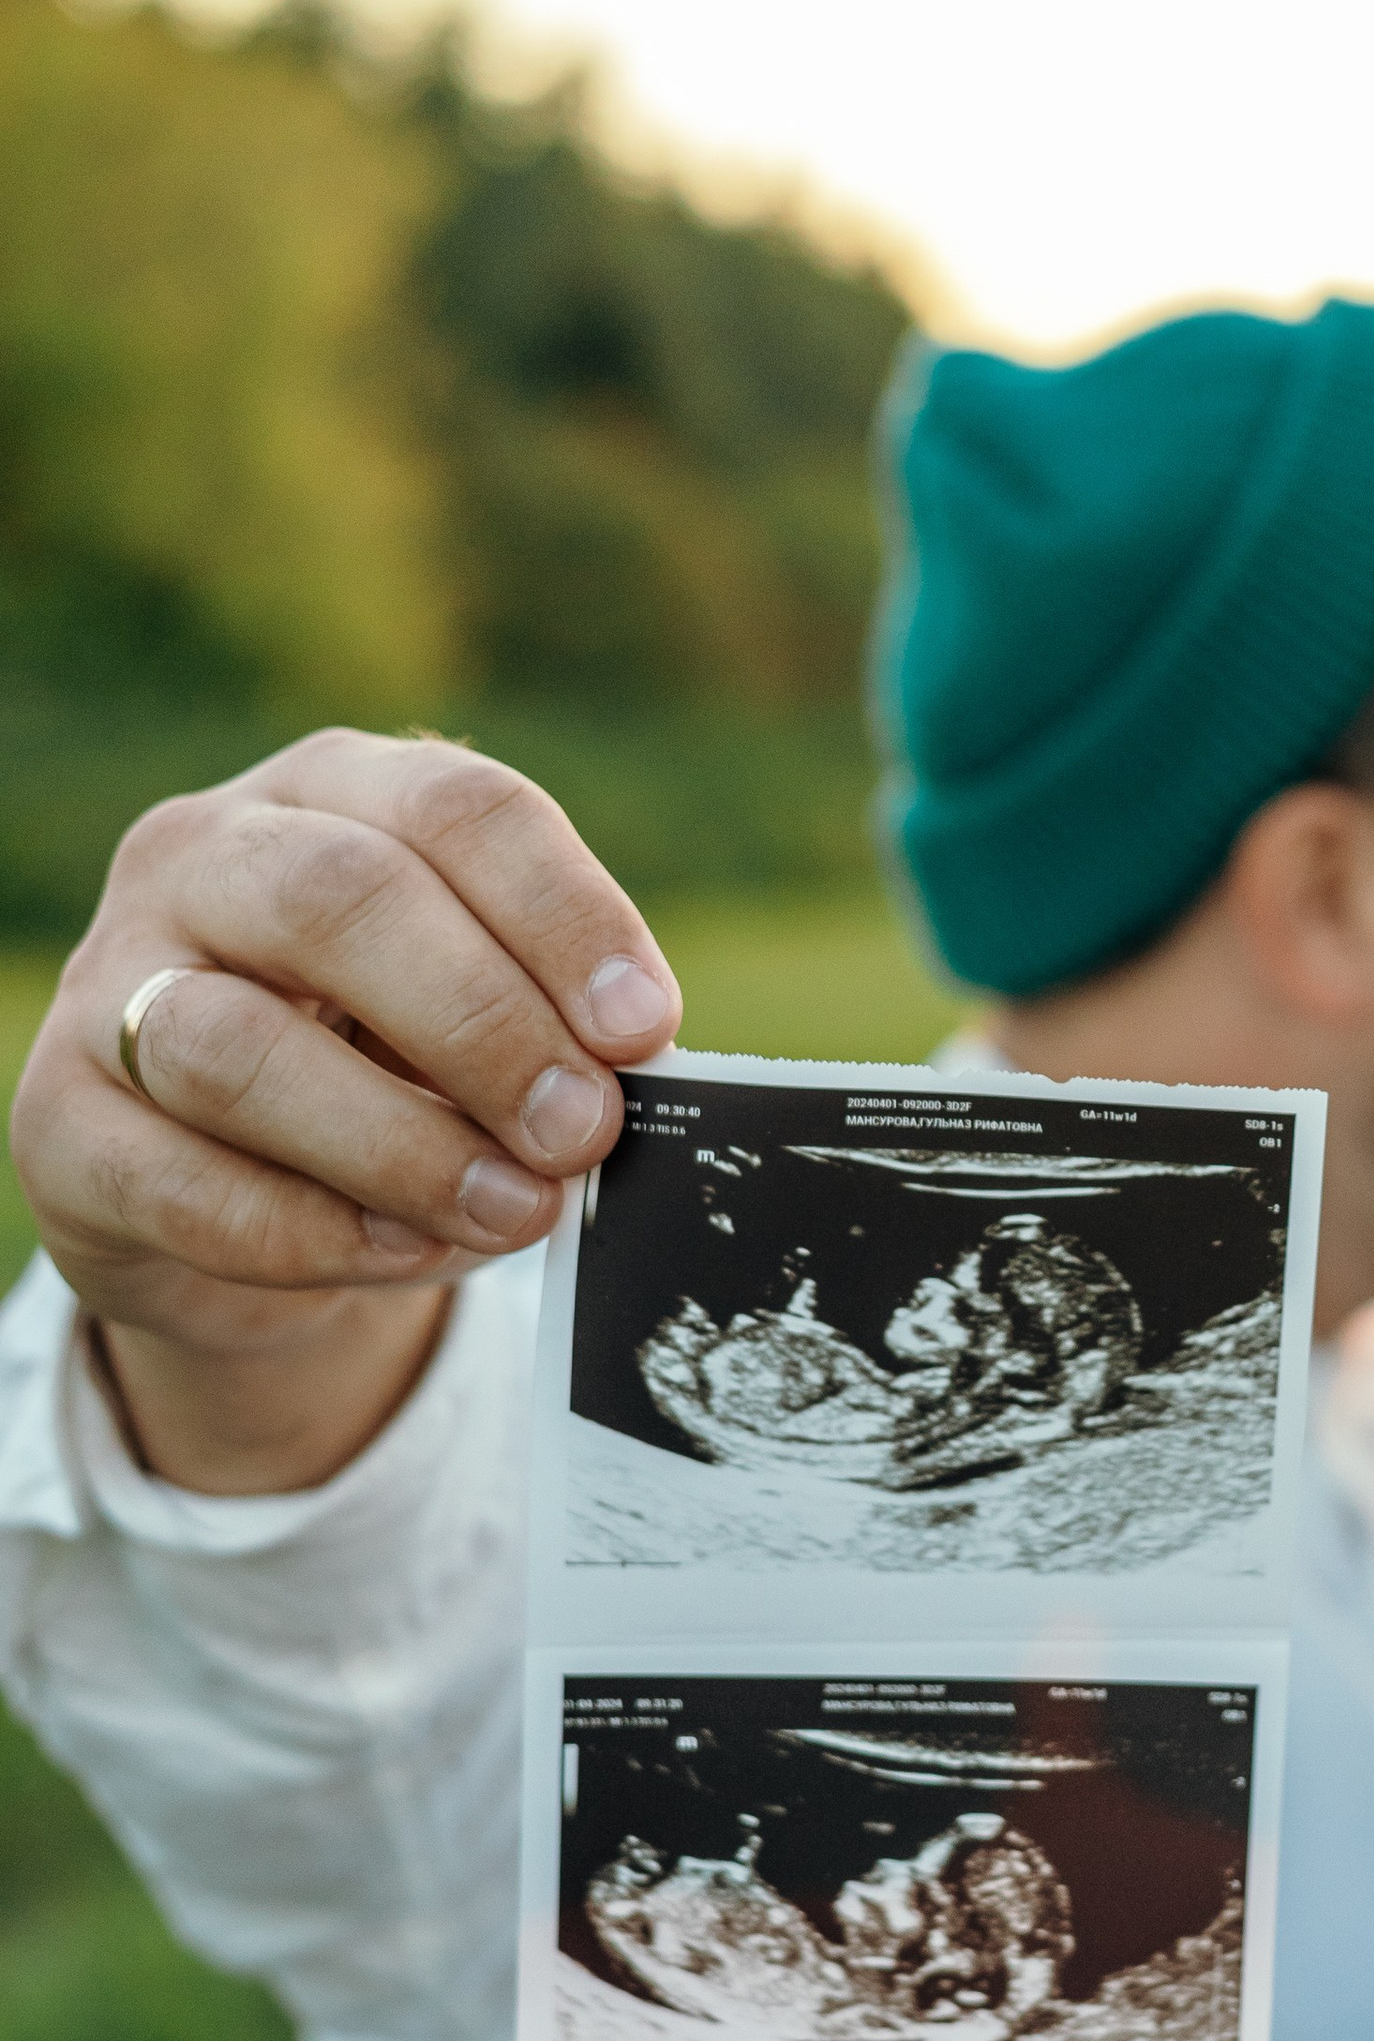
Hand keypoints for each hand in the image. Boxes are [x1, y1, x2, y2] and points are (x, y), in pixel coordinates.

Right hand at [11, 729, 680, 1486]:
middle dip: (483, 1023)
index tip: (646, 1027)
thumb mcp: (473, 1017)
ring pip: (236, 1047)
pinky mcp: (59, 1121)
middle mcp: (204, 854)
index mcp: (332, 790)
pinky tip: (409, 1250)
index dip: (563, 914)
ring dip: (399, 1141)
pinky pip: (179, 1182)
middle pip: (340, 900)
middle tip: (582, 1127)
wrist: (236, 1197)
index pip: (458, 806)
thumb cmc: (389, 1068)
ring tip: (516, 1208)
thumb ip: (545, 1024)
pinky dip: (310, 1230)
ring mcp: (109, 980)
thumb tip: (629, 1078)